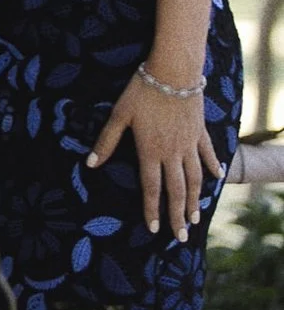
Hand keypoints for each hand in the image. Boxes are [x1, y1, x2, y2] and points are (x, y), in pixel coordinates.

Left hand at [87, 69, 224, 235]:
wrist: (173, 72)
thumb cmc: (141, 91)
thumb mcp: (118, 115)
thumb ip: (106, 141)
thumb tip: (91, 163)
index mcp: (150, 151)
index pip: (151, 188)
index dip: (152, 209)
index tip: (155, 229)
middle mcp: (173, 152)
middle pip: (176, 190)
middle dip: (177, 215)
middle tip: (181, 237)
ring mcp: (189, 143)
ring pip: (195, 178)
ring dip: (195, 199)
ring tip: (196, 217)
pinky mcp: (200, 131)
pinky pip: (208, 154)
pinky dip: (213, 167)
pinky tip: (218, 177)